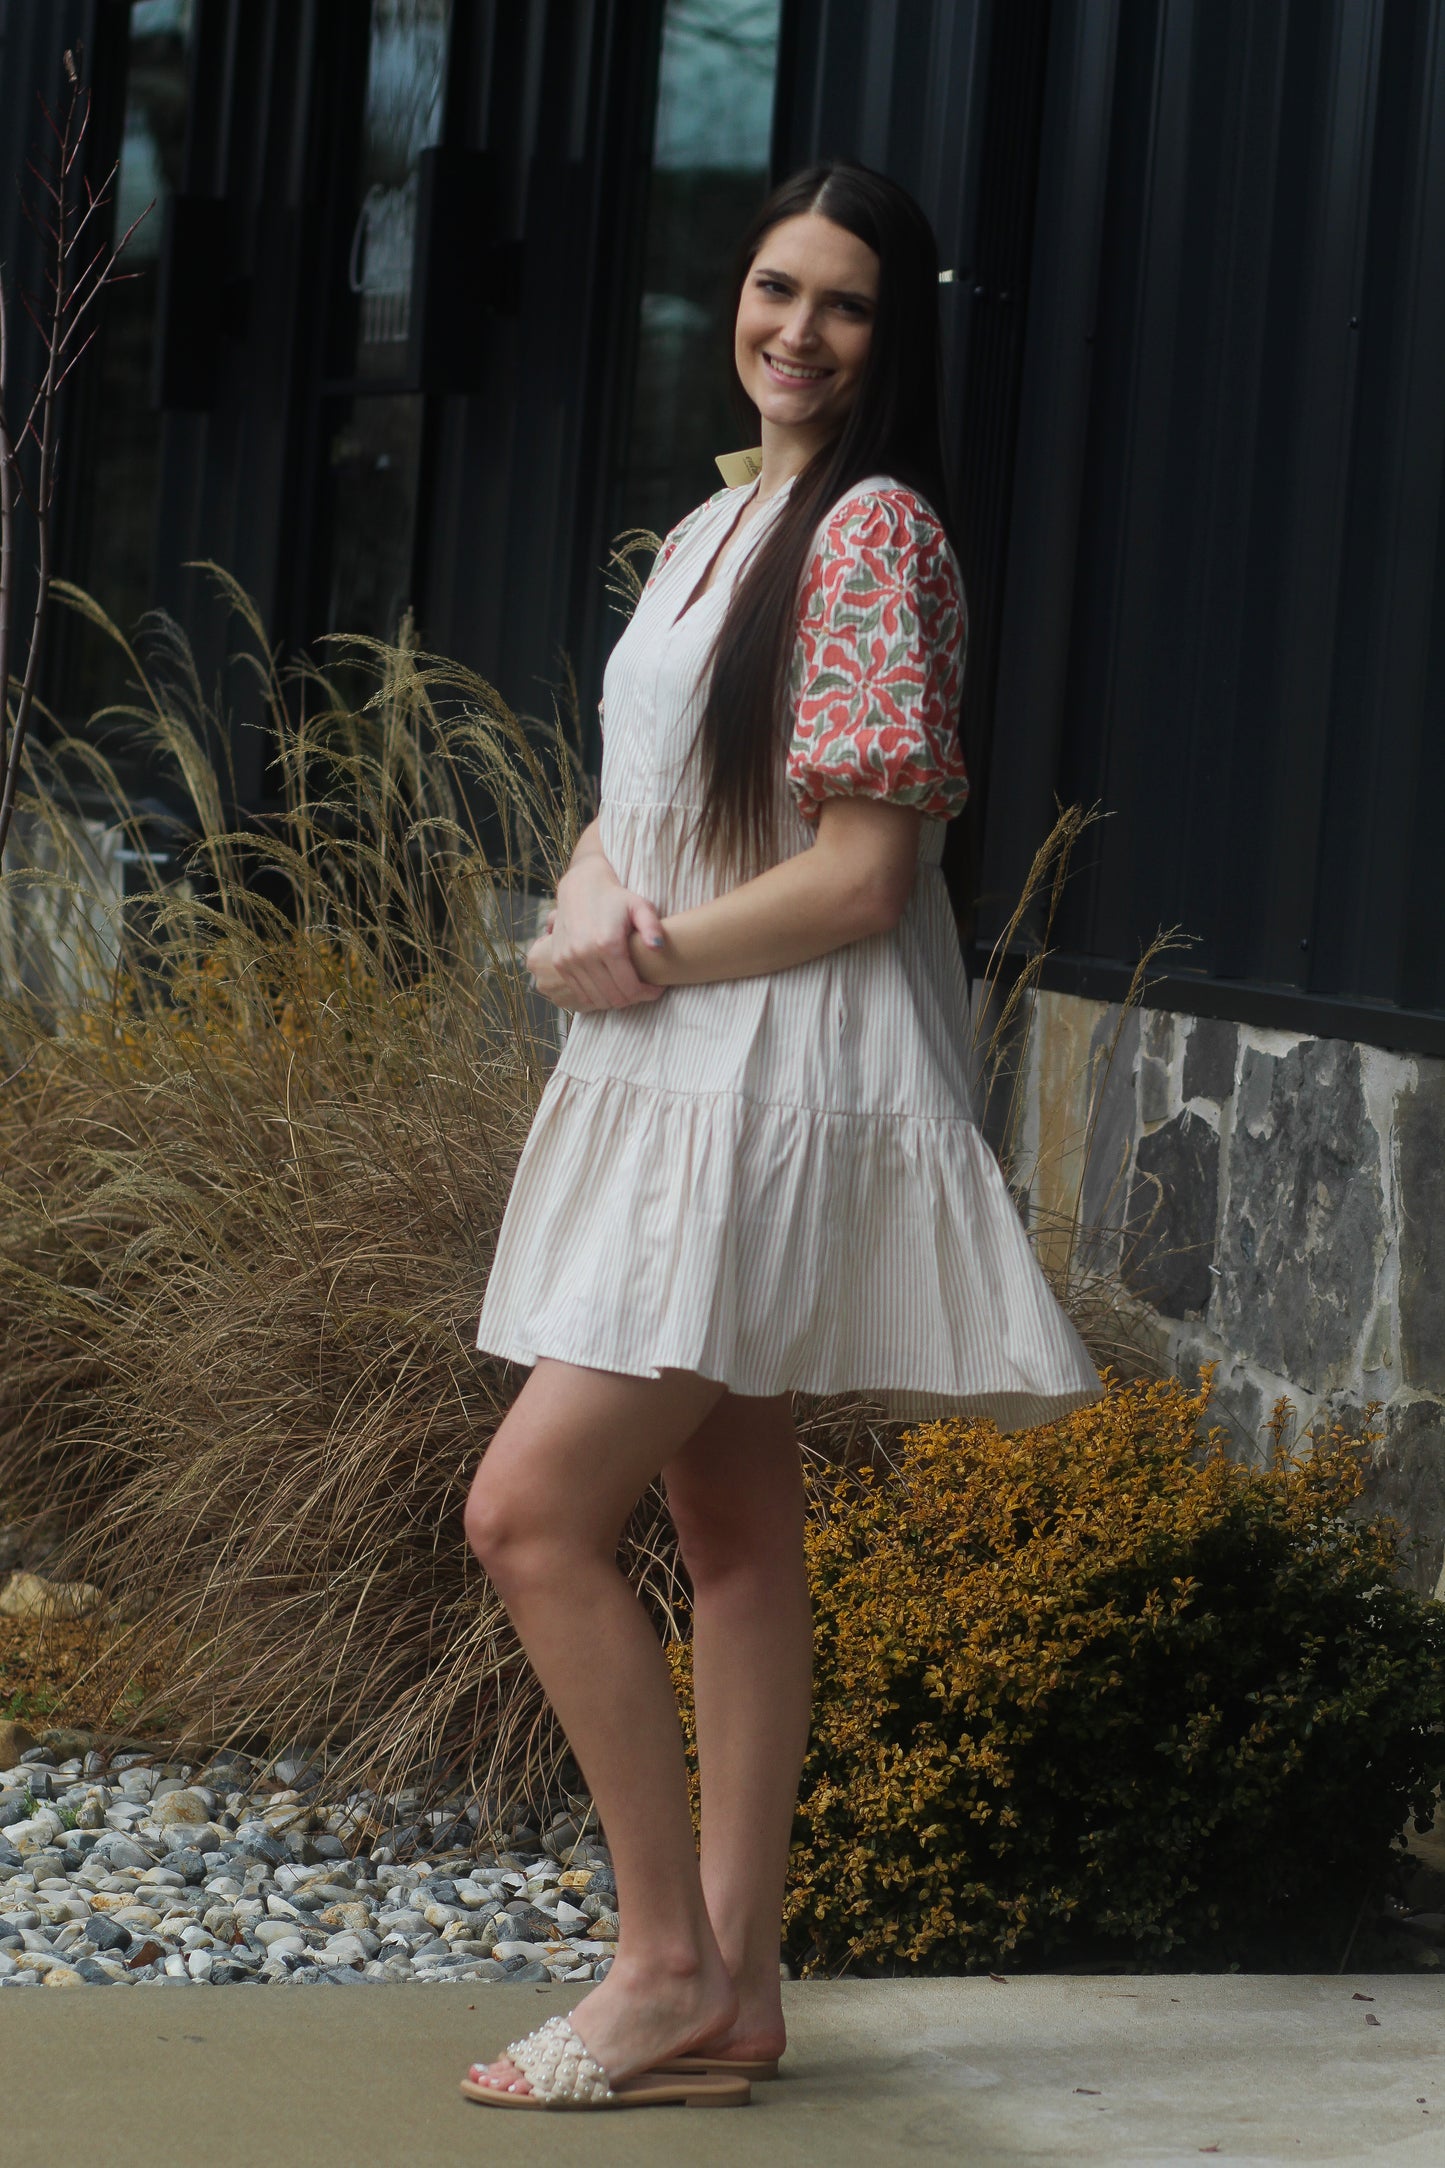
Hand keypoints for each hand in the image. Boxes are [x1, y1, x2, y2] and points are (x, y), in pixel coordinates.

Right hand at [536, 853, 666, 1009]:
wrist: (580, 888)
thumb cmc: (616, 899)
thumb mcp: (640, 906)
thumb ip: (652, 927)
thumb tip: (658, 948)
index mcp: (607, 944)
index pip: (630, 988)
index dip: (647, 994)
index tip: (657, 989)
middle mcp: (584, 954)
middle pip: (614, 998)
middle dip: (634, 999)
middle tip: (644, 991)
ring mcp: (569, 960)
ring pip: (597, 1000)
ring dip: (616, 1001)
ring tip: (628, 990)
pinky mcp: (559, 963)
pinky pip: (581, 994)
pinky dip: (597, 997)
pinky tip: (610, 988)